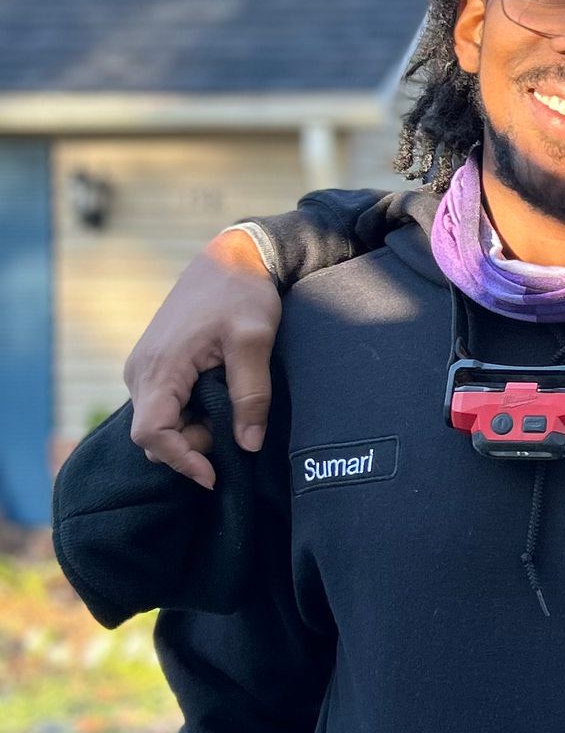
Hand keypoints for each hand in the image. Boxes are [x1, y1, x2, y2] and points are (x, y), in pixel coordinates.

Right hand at [125, 232, 282, 486]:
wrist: (232, 257)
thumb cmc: (242, 294)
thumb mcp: (255, 341)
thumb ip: (251, 394)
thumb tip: (249, 445)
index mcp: (159, 367)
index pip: (152, 434)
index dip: (181, 460)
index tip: (214, 474)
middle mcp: (141, 371)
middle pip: (153, 436)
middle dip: (192, 446)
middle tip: (234, 428)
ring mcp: (145, 368)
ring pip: (160, 422)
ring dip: (193, 430)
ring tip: (232, 409)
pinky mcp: (156, 365)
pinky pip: (164, 406)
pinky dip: (191, 415)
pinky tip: (221, 400)